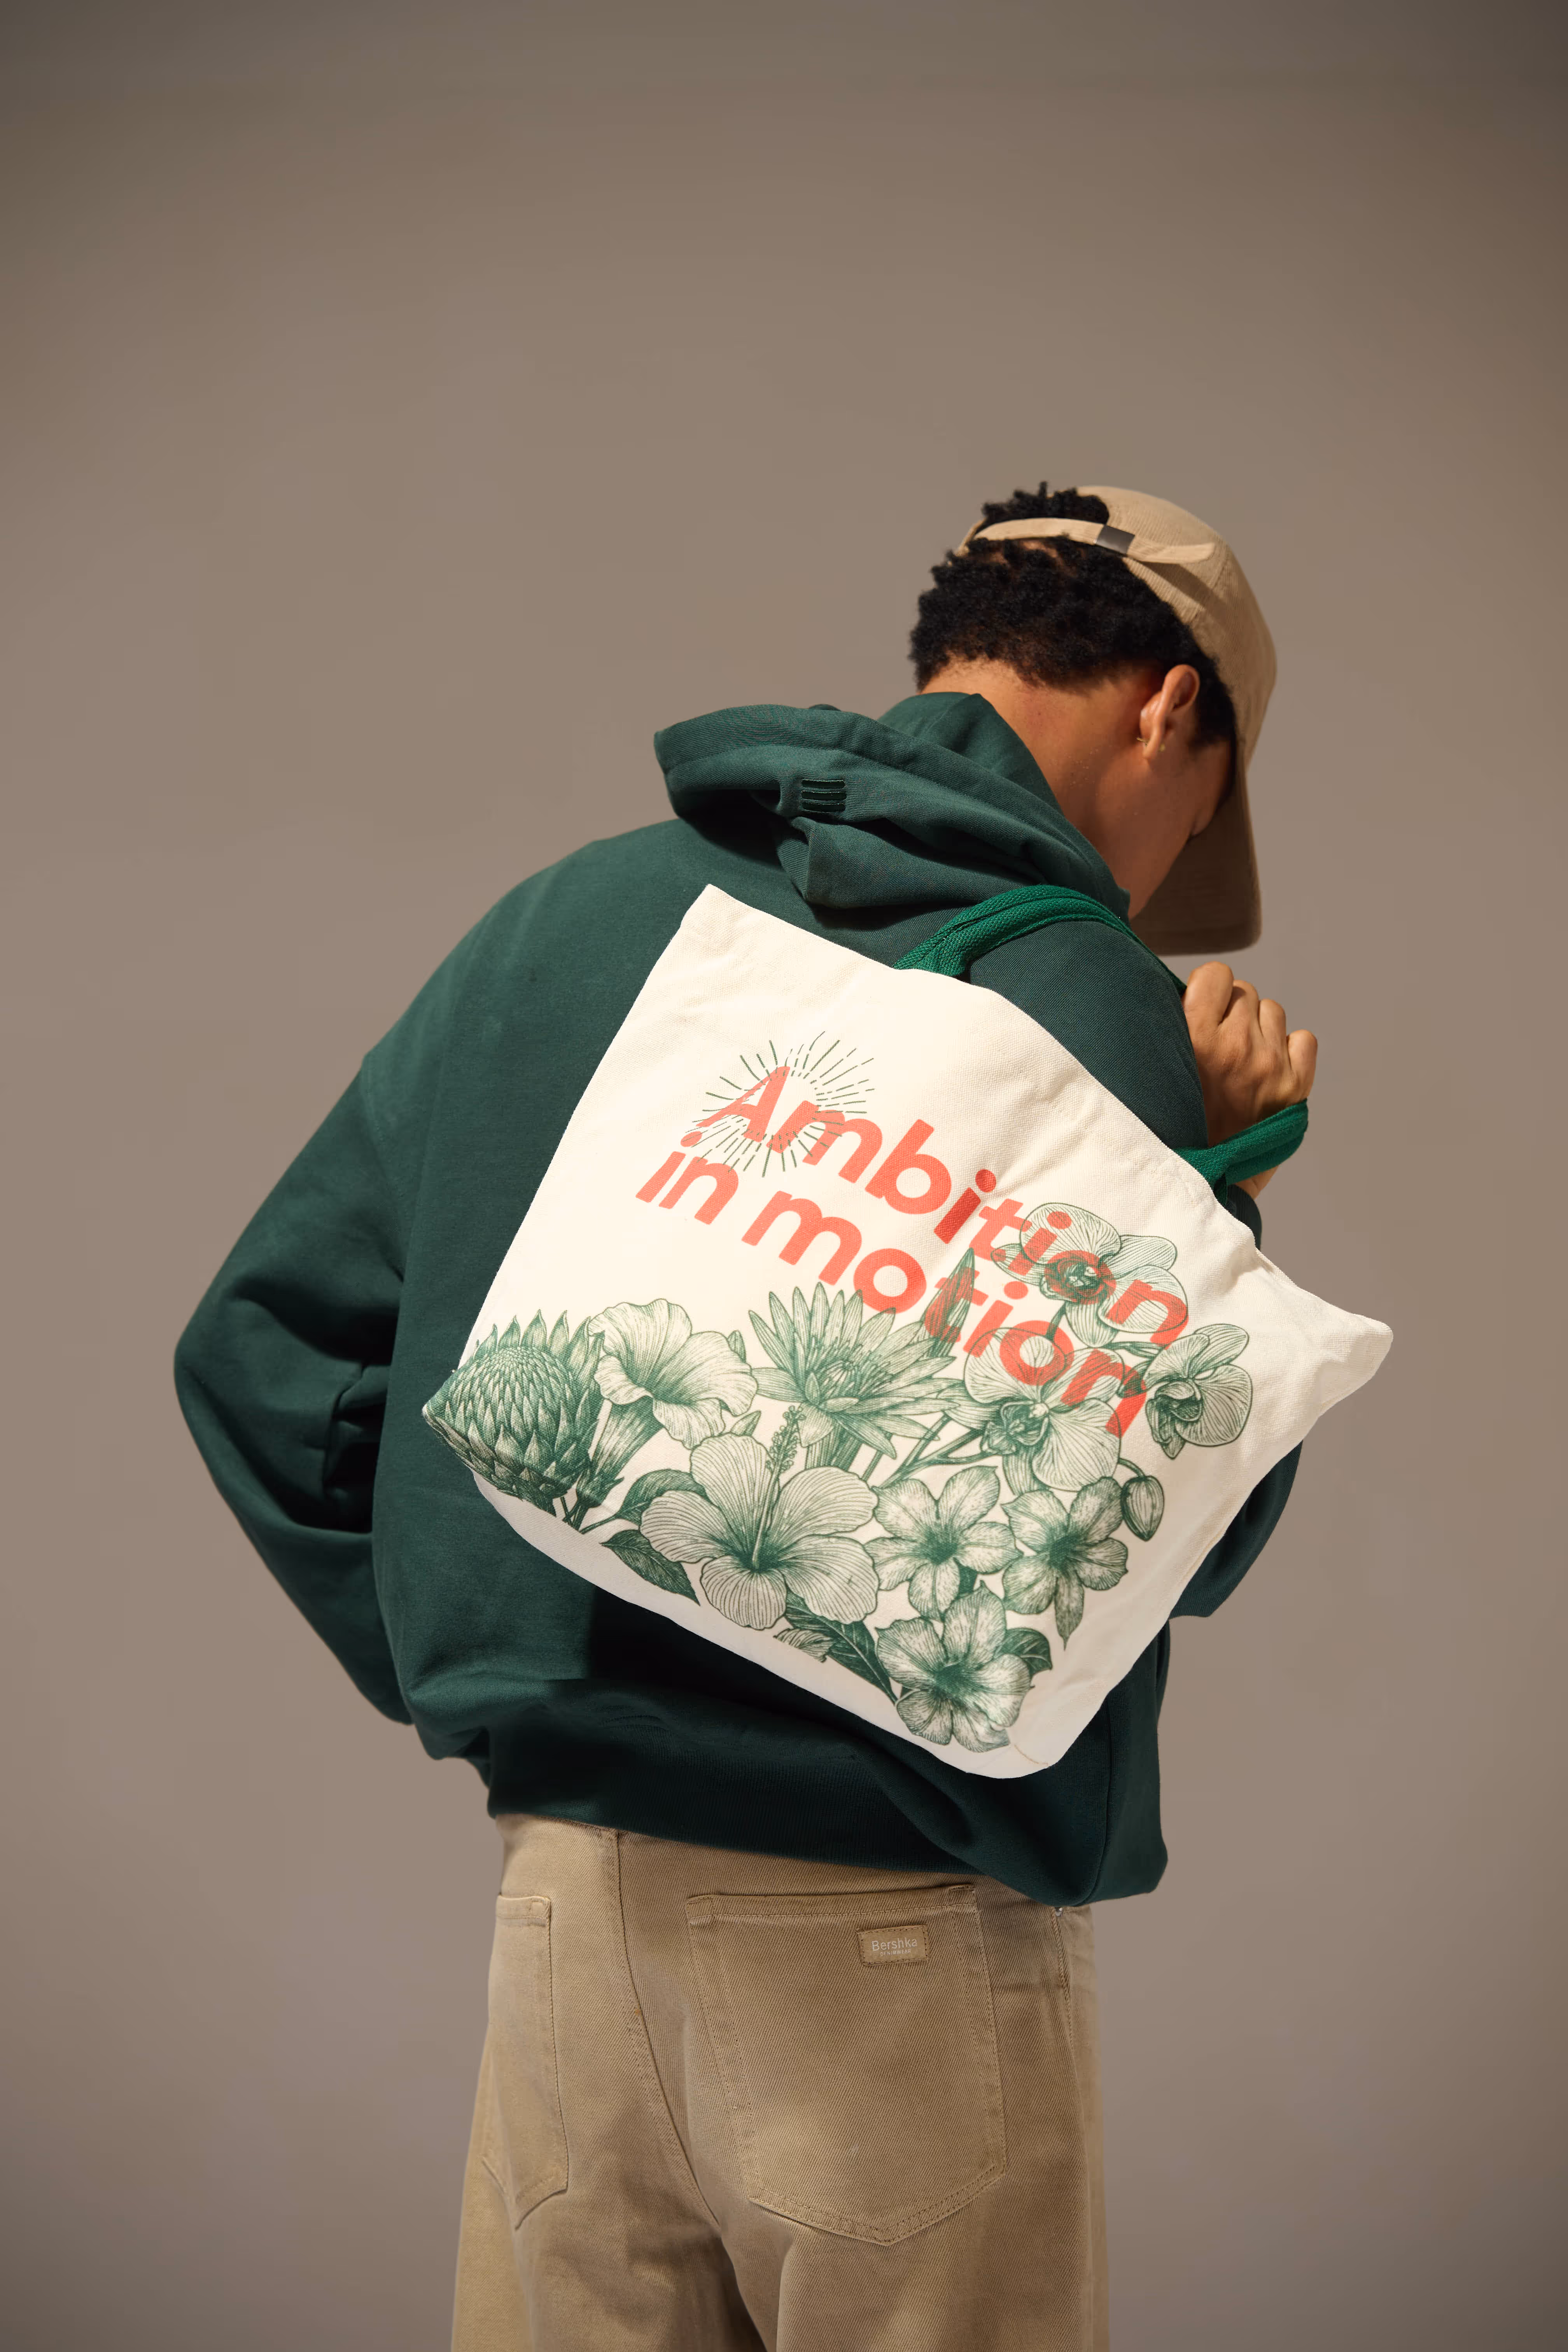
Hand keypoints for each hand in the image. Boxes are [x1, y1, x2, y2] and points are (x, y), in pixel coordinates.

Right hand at [1183, 963, 1316, 1197]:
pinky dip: (1289, 1049)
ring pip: (1272, 1011)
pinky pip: (1304, 1040)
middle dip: (1230, 1013)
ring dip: (1257, 1028)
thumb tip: (1179, 994)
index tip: (1199, 1012)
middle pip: (1245, 993)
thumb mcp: (1151, 1076)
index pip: (1216, 975)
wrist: (1198, 1188)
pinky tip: (1267, 1068)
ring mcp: (1269, 1066)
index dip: (1208, 991)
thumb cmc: (1167, 1130)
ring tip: (1239, 1060)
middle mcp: (1237, 1046)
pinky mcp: (1294, 1087)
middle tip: (1215, 1046)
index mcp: (1194, 1038)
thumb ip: (1167, 1031)